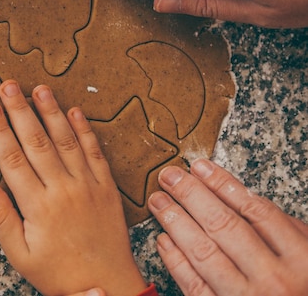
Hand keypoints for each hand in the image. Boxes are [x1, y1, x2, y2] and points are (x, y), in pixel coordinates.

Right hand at [0, 80, 146, 295]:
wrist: (107, 286)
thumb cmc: (59, 274)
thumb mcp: (21, 255)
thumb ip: (1, 219)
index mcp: (38, 205)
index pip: (12, 159)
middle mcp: (62, 189)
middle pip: (36, 142)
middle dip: (20, 111)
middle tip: (9, 86)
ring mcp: (87, 185)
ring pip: (66, 141)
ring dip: (52, 112)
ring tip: (40, 89)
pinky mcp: (106, 187)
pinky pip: (94, 153)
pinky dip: (86, 130)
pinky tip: (75, 112)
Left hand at [148, 159, 307, 294]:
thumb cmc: (302, 288)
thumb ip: (283, 229)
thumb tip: (236, 193)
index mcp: (302, 259)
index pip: (255, 210)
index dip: (223, 184)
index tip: (199, 167)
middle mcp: (274, 280)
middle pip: (223, 225)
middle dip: (191, 195)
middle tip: (169, 177)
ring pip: (203, 252)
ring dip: (175, 222)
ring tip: (158, 201)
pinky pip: (193, 284)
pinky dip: (175, 259)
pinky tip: (163, 239)